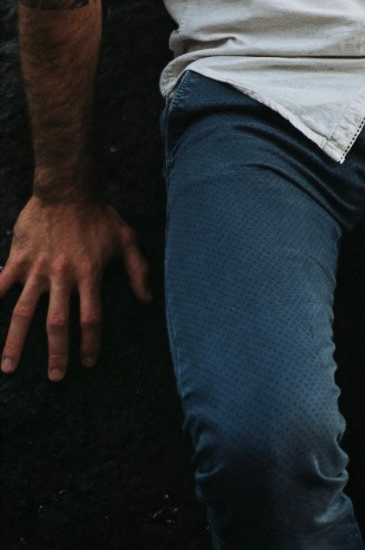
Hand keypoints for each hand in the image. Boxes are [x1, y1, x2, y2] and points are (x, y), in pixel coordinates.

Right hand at [0, 196, 150, 379]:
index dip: (91, 344)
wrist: (67, 188)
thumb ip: (138, 269)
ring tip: (8, 368)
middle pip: (58, 324)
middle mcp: (62, 276)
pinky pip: (0, 285)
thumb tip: (147, 299)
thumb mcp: (125, 238)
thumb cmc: (98, 213)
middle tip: (55, 378)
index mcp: (89, 274)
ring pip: (24, 313)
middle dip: (56, 354)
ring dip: (15, 342)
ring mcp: (37, 269)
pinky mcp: (18, 258)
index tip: (89, 362)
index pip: (91, 318)